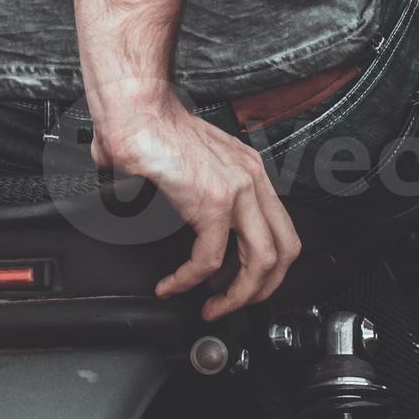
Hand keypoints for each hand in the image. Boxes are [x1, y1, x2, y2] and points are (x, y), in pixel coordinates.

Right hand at [91, 90, 300, 319]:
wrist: (135, 111)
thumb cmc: (151, 129)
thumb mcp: (192, 165)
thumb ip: (200, 195)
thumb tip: (187, 230)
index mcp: (250, 170)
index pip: (280, 229)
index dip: (265, 266)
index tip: (238, 282)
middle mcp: (251, 178)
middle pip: (284, 250)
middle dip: (261, 289)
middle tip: (233, 304)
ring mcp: (237, 189)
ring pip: (259, 262)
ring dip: (236, 295)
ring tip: (211, 307)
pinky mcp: (211, 202)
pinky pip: (209, 259)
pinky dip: (190, 280)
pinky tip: (173, 285)